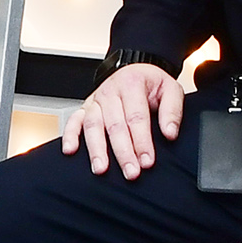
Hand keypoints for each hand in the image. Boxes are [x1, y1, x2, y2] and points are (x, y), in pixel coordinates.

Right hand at [61, 60, 183, 179]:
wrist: (135, 70)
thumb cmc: (152, 83)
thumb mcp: (171, 88)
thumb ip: (172, 110)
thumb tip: (170, 133)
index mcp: (132, 84)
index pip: (136, 117)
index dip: (142, 141)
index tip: (147, 161)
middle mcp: (110, 91)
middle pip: (115, 125)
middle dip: (123, 152)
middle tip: (131, 172)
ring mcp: (95, 100)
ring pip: (93, 125)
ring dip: (96, 149)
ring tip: (101, 169)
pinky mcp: (85, 107)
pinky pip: (73, 120)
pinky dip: (69, 135)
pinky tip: (70, 150)